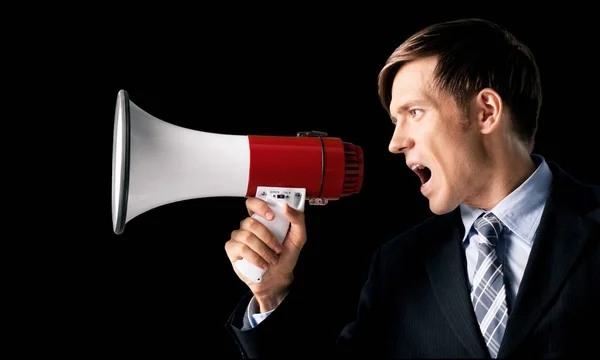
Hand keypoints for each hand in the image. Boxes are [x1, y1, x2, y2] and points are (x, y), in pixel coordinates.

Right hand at [225, 197, 306, 311]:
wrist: (278, 277)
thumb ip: (297, 219)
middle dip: (267, 237)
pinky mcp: (233, 250)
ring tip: (272, 259)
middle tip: (277, 248)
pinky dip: (255, 258)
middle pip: (250, 222)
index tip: (272, 216)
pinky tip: (262, 263)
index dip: (260, 206)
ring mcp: (239, 237)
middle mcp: (248, 226)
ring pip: (247, 236)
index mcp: (262, 219)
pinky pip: (240, 249)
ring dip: (263, 250)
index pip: (253, 203)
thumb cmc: (286, 256)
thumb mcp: (299, 237)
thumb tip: (285, 206)